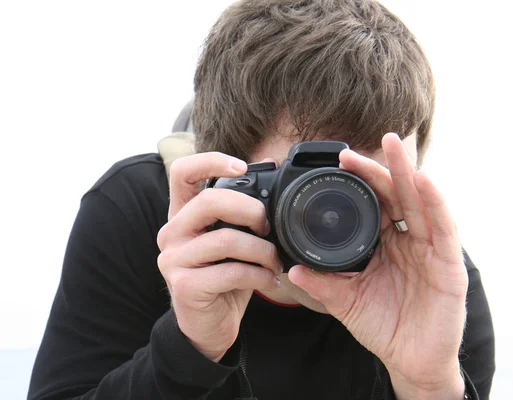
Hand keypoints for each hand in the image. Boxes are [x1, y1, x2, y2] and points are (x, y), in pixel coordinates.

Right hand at [157, 153, 282, 361]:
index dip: (210, 161)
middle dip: (250, 211)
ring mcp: (173, 260)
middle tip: (267, 228)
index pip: (182, 172)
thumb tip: (270, 170)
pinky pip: (232, 272)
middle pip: (208, 202)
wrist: (209, 326)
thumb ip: (241, 211)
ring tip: (274, 261)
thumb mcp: (232, 240)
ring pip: (226, 240)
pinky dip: (259, 275)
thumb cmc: (224, 277)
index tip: (242, 166)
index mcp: (182, 214)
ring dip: (262, 251)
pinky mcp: (184, 286)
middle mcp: (171, 232)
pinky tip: (268, 280)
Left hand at [288, 133, 467, 398]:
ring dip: (408, 172)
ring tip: (394, 145)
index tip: (341, 160)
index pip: (375, 204)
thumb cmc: (383, 326)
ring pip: (420, 203)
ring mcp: (430, 250)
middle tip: (368, 141)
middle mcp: (408, 241)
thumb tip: (289, 269)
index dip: (361, 181)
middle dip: (383, 167)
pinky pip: (443, 229)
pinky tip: (424, 181)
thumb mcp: (346, 302)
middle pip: (397, 196)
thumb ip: (322, 285)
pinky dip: (435, 203)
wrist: (410, 361)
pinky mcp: (449, 265)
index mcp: (385, 245)